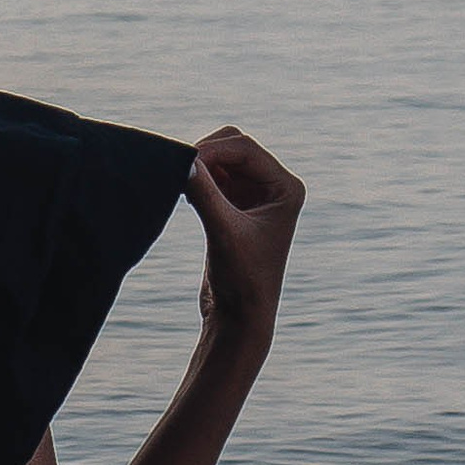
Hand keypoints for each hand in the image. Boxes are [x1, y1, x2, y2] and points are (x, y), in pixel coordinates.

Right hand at [187, 125, 303, 355]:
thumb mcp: (224, 232)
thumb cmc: (243, 280)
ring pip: (220, 160)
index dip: (213, 149)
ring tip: (180, 184)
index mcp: (285, 188)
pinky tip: (185, 195)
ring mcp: (254, 196)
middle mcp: (274, 187)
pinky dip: (197, 179)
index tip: (184, 161)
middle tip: (179, 169)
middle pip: (233, 146)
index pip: (245, 149)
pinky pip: (212, 177)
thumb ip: (205, 194)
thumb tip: (183, 160)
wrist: (239, 317)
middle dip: (206, 154)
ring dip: (200, 167)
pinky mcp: (234, 207)